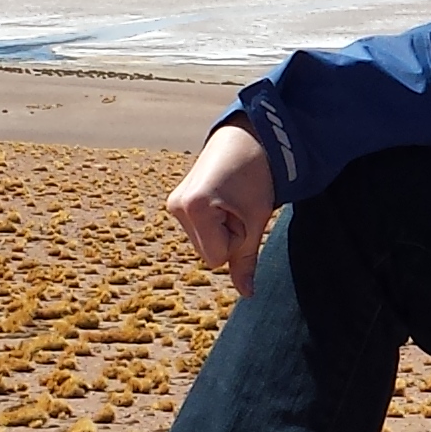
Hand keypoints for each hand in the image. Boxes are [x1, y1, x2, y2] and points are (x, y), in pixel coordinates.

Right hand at [167, 123, 277, 292]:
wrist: (248, 137)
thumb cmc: (257, 175)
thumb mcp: (256, 220)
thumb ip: (246, 260)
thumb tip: (247, 294)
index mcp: (195, 207)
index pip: (216, 258)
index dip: (237, 241)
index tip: (243, 212)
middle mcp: (177, 206)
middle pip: (206, 253)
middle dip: (226, 238)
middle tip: (238, 206)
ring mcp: (173, 203)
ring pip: (201, 244)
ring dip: (219, 231)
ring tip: (229, 200)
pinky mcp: (175, 200)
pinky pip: (198, 230)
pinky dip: (212, 223)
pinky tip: (219, 200)